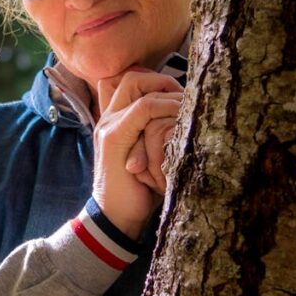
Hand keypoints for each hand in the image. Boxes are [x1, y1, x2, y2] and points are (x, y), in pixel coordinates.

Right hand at [93, 69, 182, 238]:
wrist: (116, 218)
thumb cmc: (140, 191)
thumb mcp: (151, 158)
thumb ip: (157, 137)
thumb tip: (185, 122)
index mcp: (114, 122)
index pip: (130, 82)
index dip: (157, 81)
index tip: (181, 96)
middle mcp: (108, 119)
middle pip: (132, 77)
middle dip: (162, 81)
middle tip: (185, 97)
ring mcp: (108, 126)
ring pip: (136, 85)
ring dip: (167, 92)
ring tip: (188, 106)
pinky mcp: (115, 137)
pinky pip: (143, 108)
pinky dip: (165, 107)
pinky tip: (180, 118)